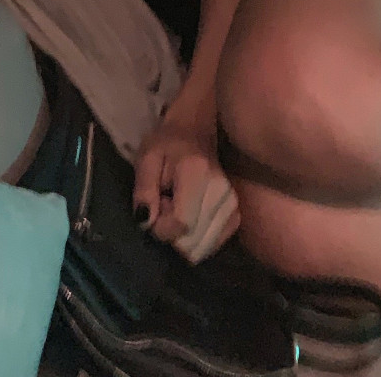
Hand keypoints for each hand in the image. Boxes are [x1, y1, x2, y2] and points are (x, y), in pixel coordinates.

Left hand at [132, 108, 239, 263]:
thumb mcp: (146, 159)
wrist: (196, 131)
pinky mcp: (236, 217)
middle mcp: (222, 193)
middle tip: (166, 203)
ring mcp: (233, 207)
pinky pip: (210, 246)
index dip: (161, 224)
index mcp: (197, 174)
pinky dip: (195, 237)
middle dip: (171, 231)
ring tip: (177, 206)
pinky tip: (190, 214)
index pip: (181, 223)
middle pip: (191, 241)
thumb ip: (144, 191)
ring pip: (201, 248)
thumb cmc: (167, 144)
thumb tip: (145, 223)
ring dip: (183, 235)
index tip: (155, 204)